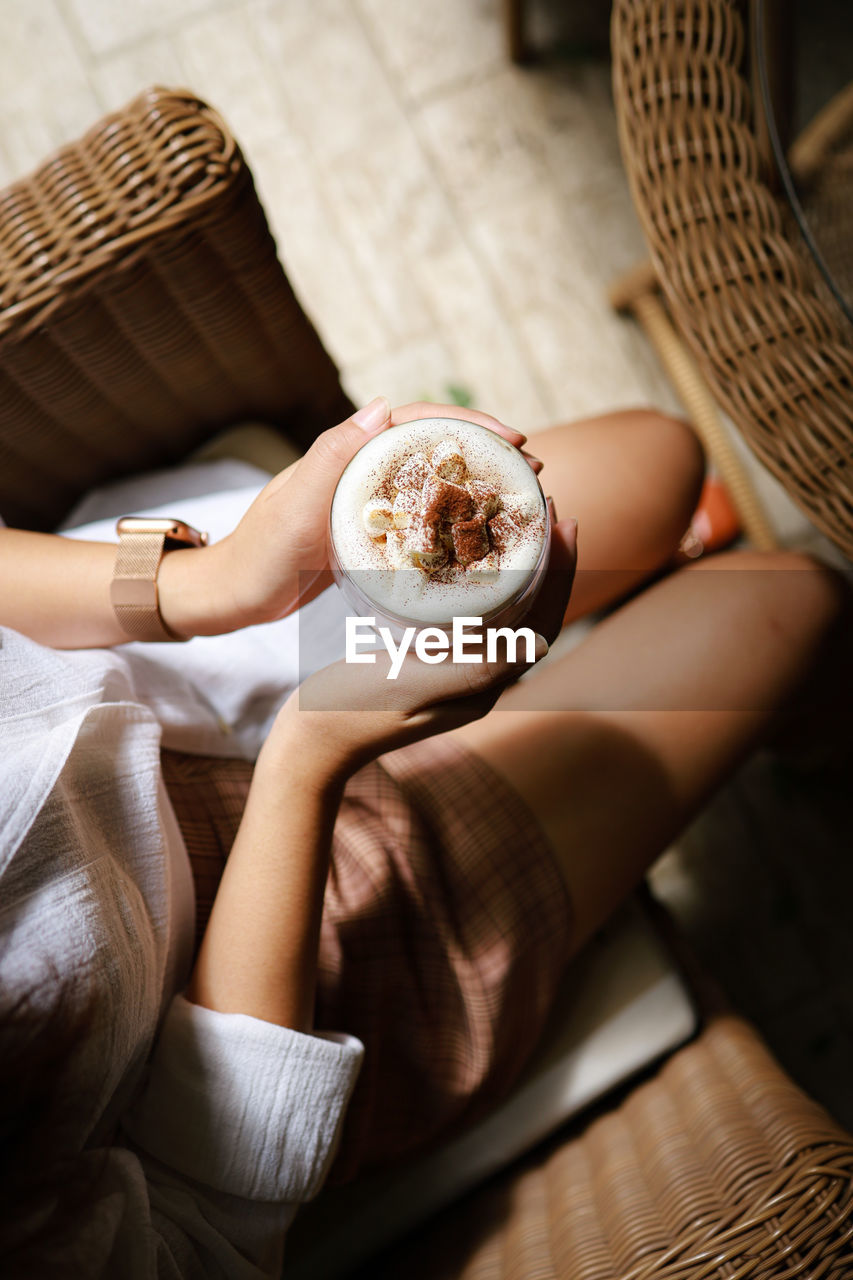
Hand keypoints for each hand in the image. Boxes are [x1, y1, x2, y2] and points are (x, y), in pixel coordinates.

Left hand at [170, 398, 541, 635]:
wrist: (234, 594)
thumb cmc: (260, 552)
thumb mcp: (295, 505)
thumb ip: (332, 455)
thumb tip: (382, 405)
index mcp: (349, 451)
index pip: (419, 422)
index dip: (471, 426)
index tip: (515, 439)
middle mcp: (361, 468)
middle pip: (435, 448)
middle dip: (486, 453)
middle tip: (532, 469)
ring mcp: (367, 500)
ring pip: (433, 481)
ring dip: (476, 485)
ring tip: (519, 498)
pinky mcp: (368, 531)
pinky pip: (421, 517)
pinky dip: (454, 520)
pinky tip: (480, 536)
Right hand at [273, 513, 576, 777]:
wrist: (312, 742)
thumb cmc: (353, 712)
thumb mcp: (412, 685)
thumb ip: (471, 669)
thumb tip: (539, 645)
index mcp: (483, 687)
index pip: (542, 624)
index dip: (560, 574)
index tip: (563, 522)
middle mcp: (478, 680)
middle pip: (531, 614)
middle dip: (547, 563)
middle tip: (548, 508)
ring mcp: (454, 672)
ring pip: (505, 612)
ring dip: (521, 567)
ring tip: (518, 523)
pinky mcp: (429, 662)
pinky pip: (472, 615)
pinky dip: (484, 580)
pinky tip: (469, 555)